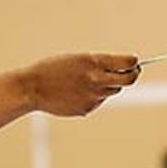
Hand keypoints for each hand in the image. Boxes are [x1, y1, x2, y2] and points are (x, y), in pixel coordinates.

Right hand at [21, 53, 140, 116]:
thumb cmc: (52, 69)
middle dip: (133, 75)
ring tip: (89, 80)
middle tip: (132, 72)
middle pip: (129, 80)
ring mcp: (93, 96)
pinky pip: (98, 100)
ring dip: (109, 85)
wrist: (32, 88)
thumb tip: (122, 67)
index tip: (134, 61)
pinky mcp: (87, 109)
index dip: (134, 62)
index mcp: (93, 62)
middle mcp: (96, 79)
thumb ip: (99, 63)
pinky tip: (76, 92)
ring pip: (113, 90)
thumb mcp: (77, 58)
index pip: (128, 62)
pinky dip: (93, 96)